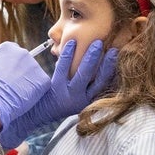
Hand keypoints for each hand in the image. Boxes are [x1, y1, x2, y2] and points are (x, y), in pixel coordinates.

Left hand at [0, 39, 116, 147]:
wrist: (37, 112)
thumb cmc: (59, 101)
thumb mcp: (76, 98)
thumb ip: (87, 87)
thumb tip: (99, 63)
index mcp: (87, 102)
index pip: (104, 86)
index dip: (112, 72)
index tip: (118, 58)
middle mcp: (79, 99)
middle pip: (97, 80)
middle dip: (106, 64)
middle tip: (111, 48)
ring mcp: (67, 93)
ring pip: (82, 74)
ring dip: (90, 57)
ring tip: (96, 43)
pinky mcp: (54, 86)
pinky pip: (63, 68)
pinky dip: (68, 55)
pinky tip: (72, 43)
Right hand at [0, 42, 49, 129]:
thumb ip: (3, 66)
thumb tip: (11, 73)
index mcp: (7, 47)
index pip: (14, 53)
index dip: (10, 67)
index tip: (5, 76)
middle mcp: (23, 52)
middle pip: (26, 62)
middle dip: (21, 74)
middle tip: (11, 87)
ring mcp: (34, 64)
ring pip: (34, 75)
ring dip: (28, 83)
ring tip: (16, 94)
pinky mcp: (43, 78)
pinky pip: (41, 85)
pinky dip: (35, 93)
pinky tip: (24, 98)